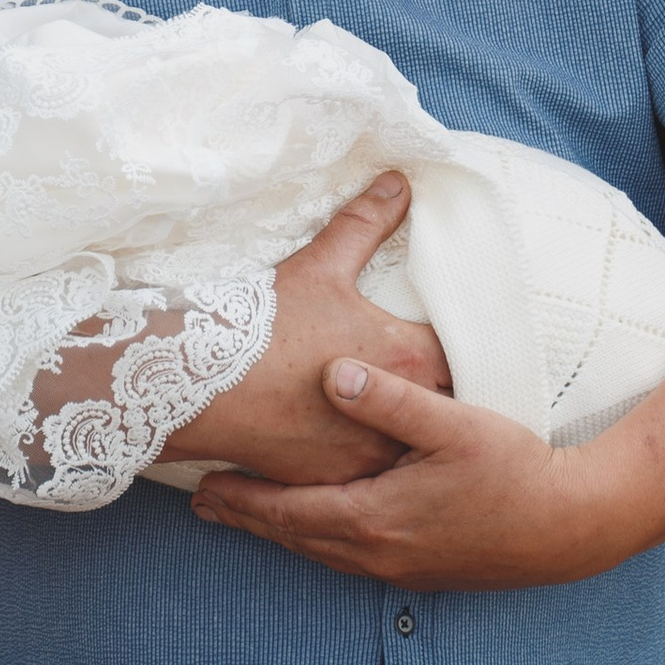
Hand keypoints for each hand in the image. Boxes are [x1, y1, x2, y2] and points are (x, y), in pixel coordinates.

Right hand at [160, 173, 451, 484]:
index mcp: (406, 355)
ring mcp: (368, 453)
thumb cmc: (266, 323)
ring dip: (402, 431)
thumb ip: (366, 222)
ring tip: (396, 419)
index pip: (462, 354)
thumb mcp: (321, 264)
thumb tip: (398, 182)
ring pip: (405, 446)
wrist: (203, 384)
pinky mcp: (336, 482)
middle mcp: (398, 412)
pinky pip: (365, 474)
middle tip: (428, 379)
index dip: (458, 347)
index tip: (452, 342)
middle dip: (436, 392)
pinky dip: (362, 457)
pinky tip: (350, 443)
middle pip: (441, 405)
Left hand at [192, 359, 606, 585]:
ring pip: (322, 552)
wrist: (571, 528)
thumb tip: (331, 372)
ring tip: (251, 514)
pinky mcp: (422, 572)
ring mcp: (400, 569)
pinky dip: (320, 541)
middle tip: (206, 503)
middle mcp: (377, 553)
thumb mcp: (454, 424)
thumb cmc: (517, 472)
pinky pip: (350, 558)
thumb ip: (390, 399)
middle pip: (295, 536)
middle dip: (250, 518)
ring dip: (283, 531)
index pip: (287, 510)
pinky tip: (321, 528)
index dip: (242, 497)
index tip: (202, 485)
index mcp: (373, 518)